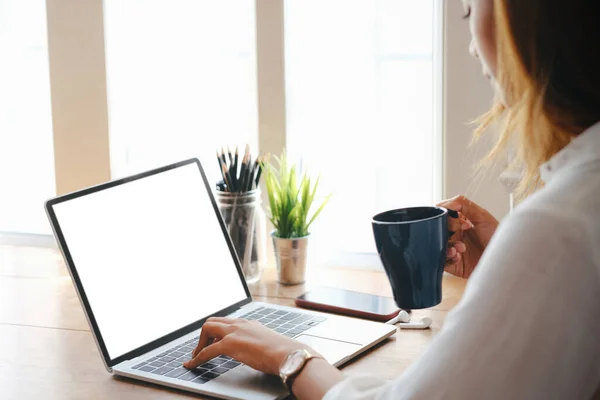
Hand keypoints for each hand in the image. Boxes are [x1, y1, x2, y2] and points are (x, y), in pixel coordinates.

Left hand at [183, 317, 318, 374]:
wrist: (287, 354)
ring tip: (195, 357)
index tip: (212, 342)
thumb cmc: (282, 352)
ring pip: (207, 329)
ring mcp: (234, 332)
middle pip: (213, 321)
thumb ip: (258, 342)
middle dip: (204, 335)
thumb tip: (257, 351)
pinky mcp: (229, 344)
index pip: (226, 322)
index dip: (216, 332)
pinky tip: (192, 365)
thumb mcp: (267, 342)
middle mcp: (239, 323)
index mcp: (249, 323)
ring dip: (199, 344)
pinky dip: (197, 358)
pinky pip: (207, 350)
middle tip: (201, 349)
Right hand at [437, 195, 498, 278]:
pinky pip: (441, 260)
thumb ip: (465, 205)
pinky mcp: (452, 264)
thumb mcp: (483, 217)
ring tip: (459, 248)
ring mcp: (453, 249)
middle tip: (460, 231)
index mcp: (459, 222)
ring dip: (447, 244)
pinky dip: (447, 257)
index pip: (442, 215)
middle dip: (446, 229)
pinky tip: (458, 256)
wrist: (506, 260)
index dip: (446, 215)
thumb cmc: (497, 239)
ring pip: (437, 244)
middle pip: (437, 229)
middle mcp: (454, 235)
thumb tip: (448, 203)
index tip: (459, 219)